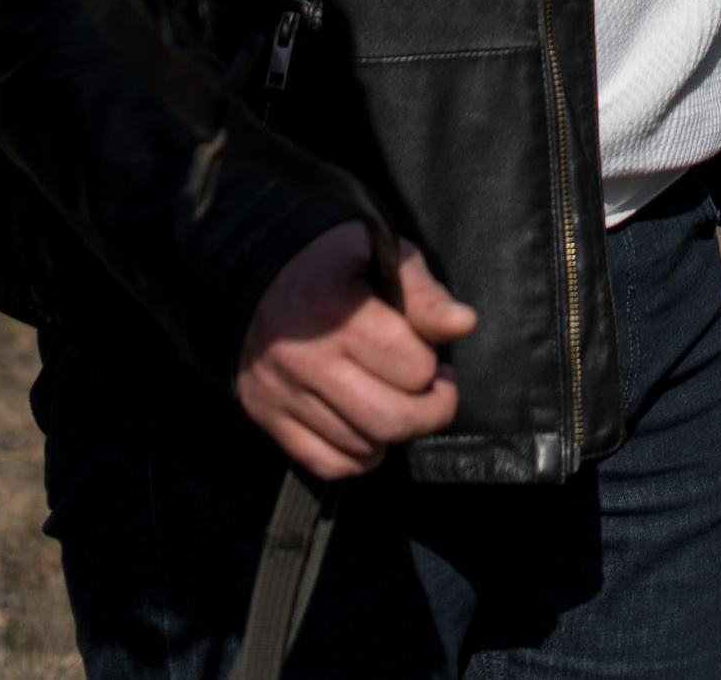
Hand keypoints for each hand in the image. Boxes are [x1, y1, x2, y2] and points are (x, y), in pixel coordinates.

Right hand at [236, 226, 476, 480]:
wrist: (255, 280)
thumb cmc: (334, 266)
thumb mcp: (384, 256)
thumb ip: (425, 294)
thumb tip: (464, 324)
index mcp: (337, 312)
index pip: (411, 366)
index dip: (433, 364)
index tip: (431, 354)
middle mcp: (306, 360)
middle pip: (391, 419)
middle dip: (430, 411)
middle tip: (435, 392)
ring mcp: (285, 396)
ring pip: (364, 448)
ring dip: (394, 433)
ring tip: (397, 401)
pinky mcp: (272, 421)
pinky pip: (330, 465)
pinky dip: (360, 457)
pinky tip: (367, 427)